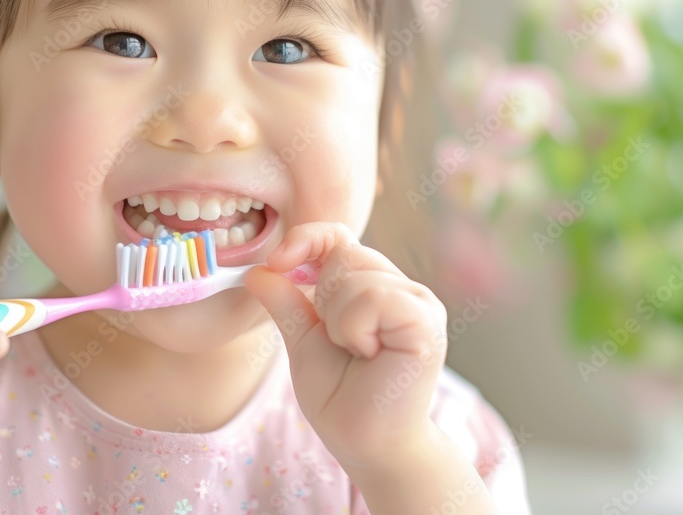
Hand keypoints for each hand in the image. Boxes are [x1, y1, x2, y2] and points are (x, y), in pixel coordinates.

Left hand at [244, 222, 447, 470]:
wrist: (368, 445)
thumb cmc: (342, 399)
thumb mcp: (303, 342)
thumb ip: (286, 303)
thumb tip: (257, 270)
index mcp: (375, 288)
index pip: (340, 237)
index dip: (307, 239)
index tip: (277, 262)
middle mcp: (402, 288)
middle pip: (345, 253)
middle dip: (324, 299)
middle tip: (341, 343)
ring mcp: (419, 302)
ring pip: (356, 276)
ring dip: (339, 321)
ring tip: (358, 353)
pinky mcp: (425, 320)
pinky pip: (374, 297)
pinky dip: (356, 328)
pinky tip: (369, 354)